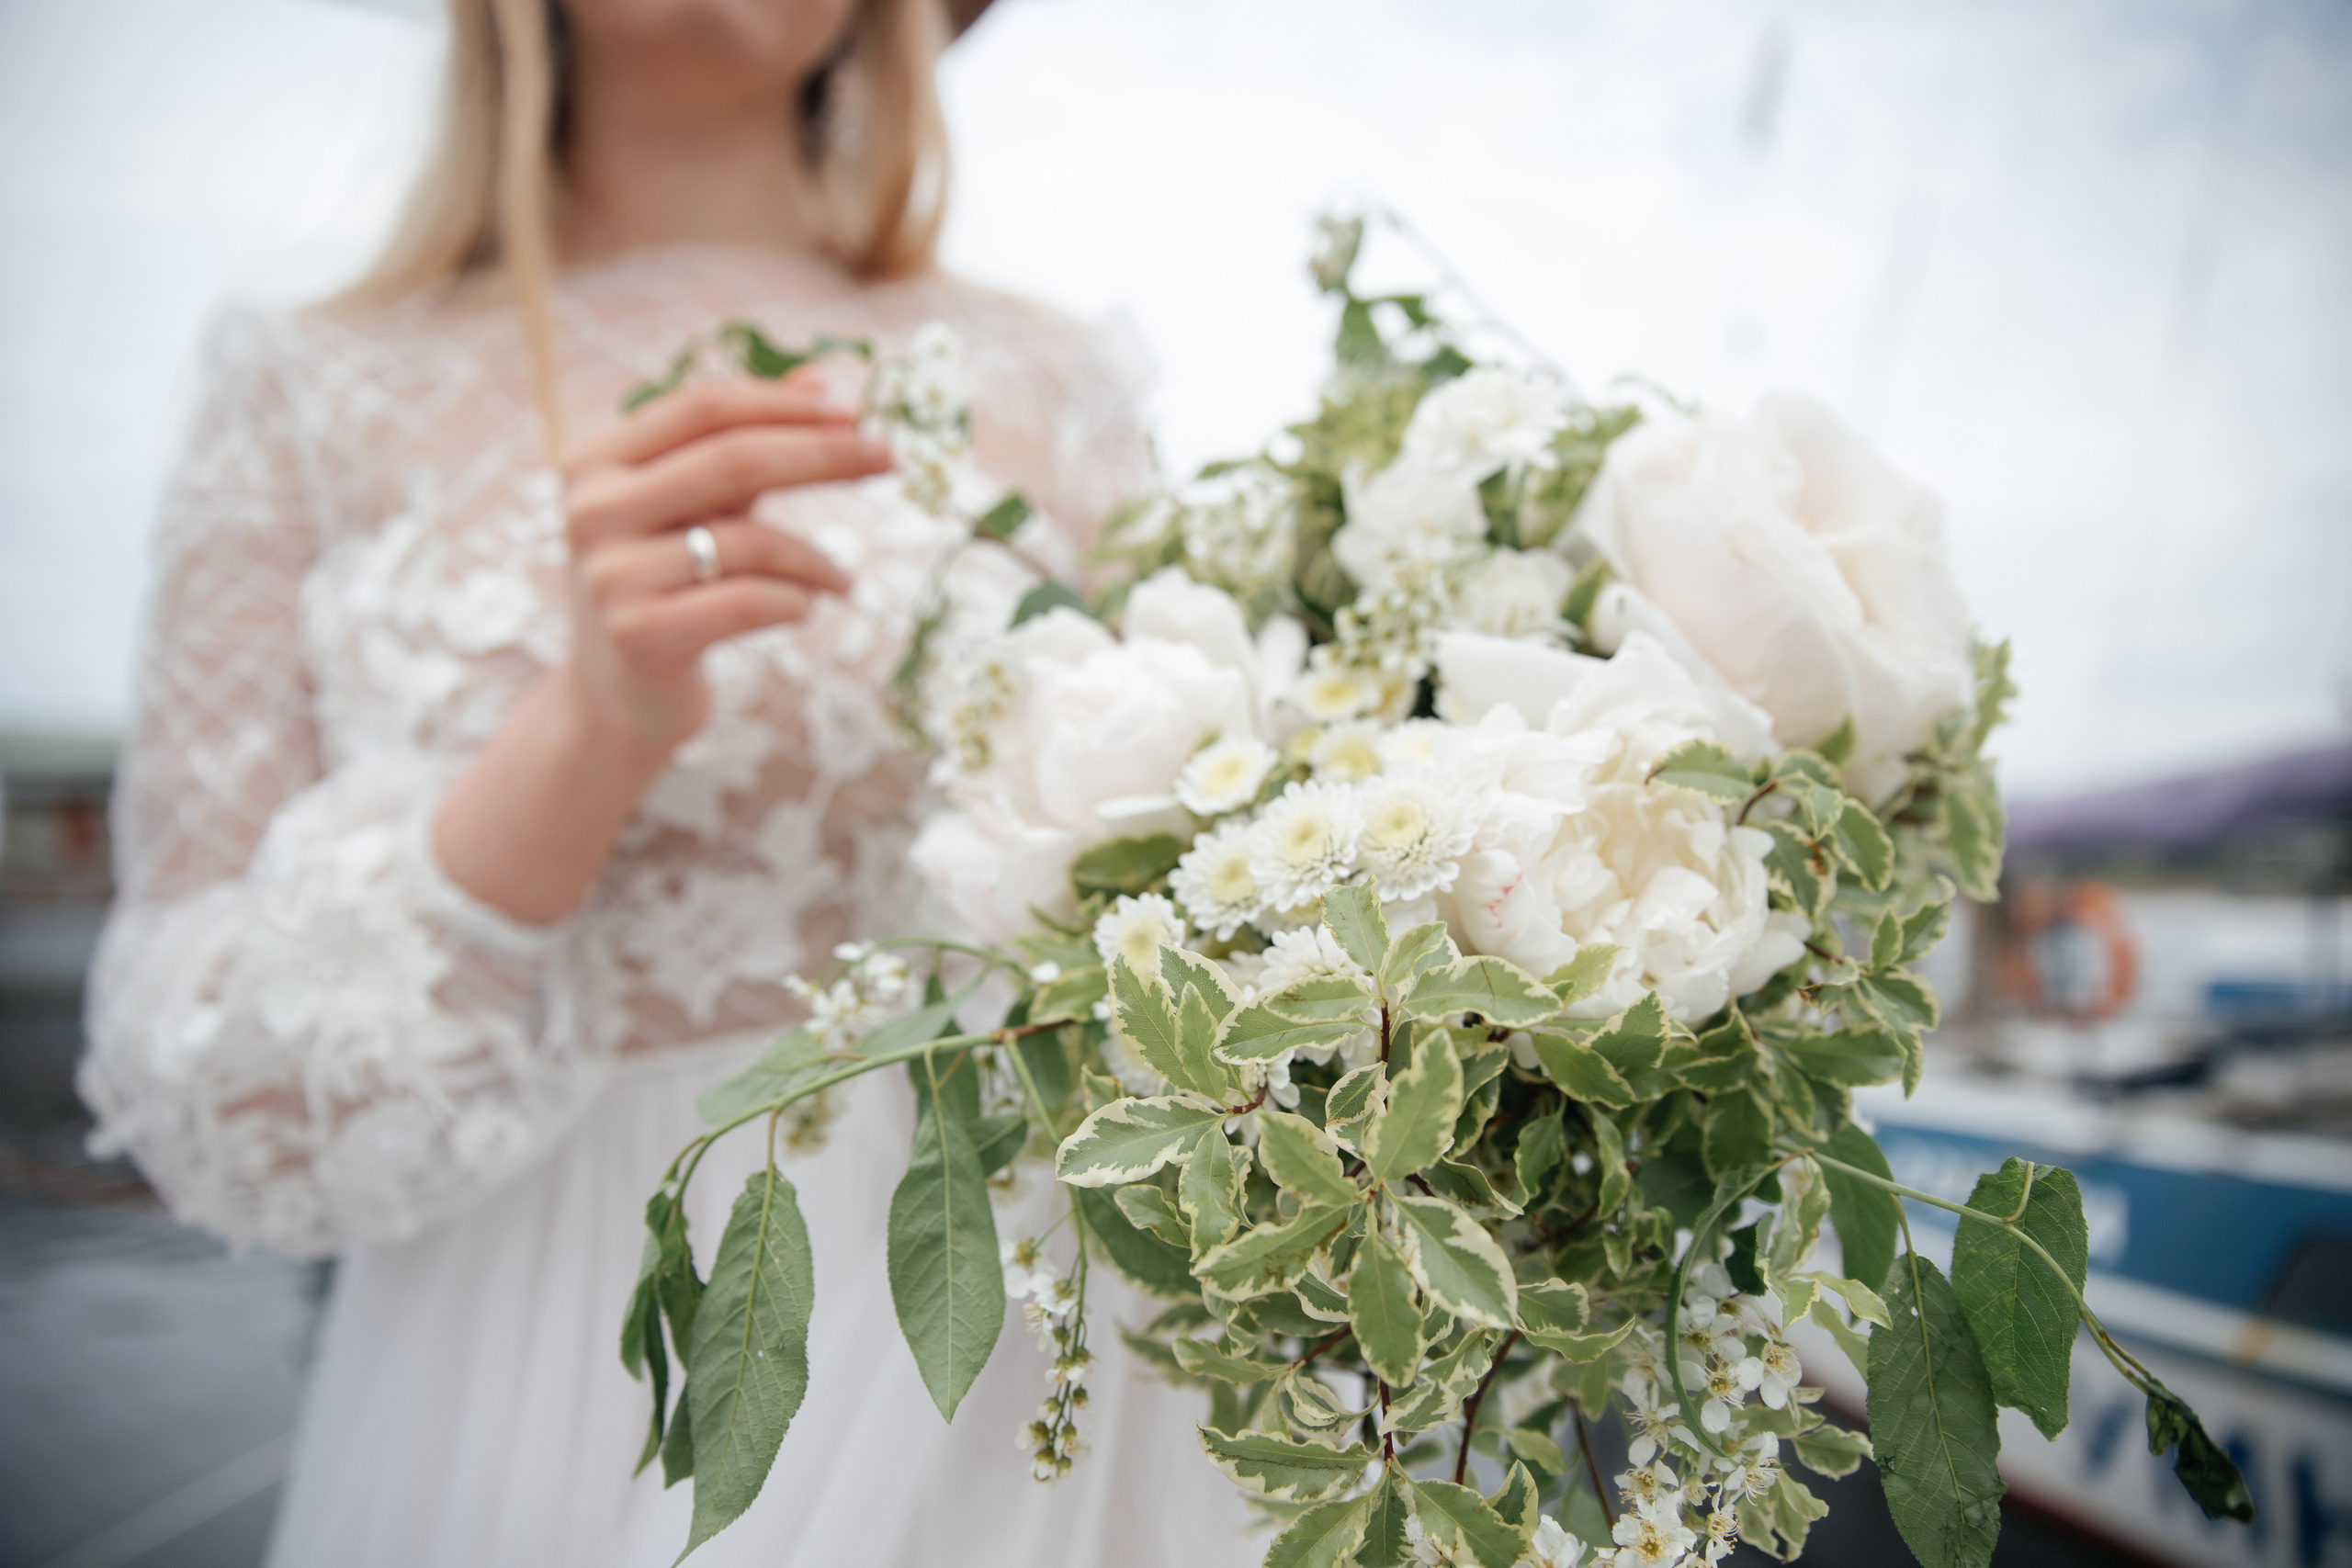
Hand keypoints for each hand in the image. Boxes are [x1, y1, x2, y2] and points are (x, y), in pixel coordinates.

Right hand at [557, 373, 885, 760]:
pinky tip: (806, 608)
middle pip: (732, 461)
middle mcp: (591, 510)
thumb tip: (823, 381)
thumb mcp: (694, 508)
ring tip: (843, 579)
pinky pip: (749, 602)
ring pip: (748, 541)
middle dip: (822, 455)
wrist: (615, 699)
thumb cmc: (665, 586)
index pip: (702, 408)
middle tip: (888, 459)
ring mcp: (609, 575)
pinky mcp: (638, 636)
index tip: (854, 411)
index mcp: (596, 460)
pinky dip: (795, 601)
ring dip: (816, 559)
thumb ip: (745, 444)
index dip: (783, 404)